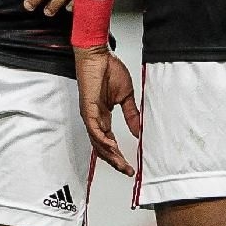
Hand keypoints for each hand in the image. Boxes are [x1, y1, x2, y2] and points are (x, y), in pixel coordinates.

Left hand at [76, 45, 140, 175]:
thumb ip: (131, 115)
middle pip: (102, 147)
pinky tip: (112, 146)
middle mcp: (95, 119)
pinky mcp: (88, 108)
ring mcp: (90, 114)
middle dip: (115, 161)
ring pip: (97, 141)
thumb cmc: (109, 70)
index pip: (109, 143)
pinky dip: (102, 139)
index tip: (130, 167)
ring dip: (109, 154)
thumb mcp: (126, 97)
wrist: (99, 55)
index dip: (119, 156)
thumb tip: (138, 131)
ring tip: (121, 163)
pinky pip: (94, 128)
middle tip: (127, 170)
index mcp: (103, 117)